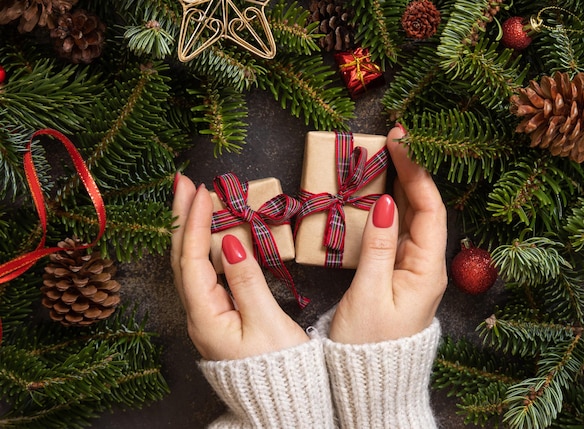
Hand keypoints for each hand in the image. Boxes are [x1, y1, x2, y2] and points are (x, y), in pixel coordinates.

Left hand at [170, 175, 308, 359]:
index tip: (201, 191)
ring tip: (192, 199)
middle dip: (181, 218)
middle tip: (181, 182)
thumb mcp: (267, 323)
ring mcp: (205, 315)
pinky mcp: (217, 315)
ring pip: (190, 265)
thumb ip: (247, 281)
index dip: (195, 223)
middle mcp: (198, 314)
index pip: (192, 259)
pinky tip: (210, 233)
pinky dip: (204, 247)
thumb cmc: (279, 367)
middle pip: (181, 258)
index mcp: (206, 316)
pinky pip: (203, 273)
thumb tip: (232, 243)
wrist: (282, 402)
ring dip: (190, 229)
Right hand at [329, 126, 447, 343]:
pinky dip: (389, 207)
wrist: (372, 381)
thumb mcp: (369, 295)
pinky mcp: (399, 273)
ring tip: (384, 157)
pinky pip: (399, 231)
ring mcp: (414, 269)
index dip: (417, 172)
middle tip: (393, 139)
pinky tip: (377, 193)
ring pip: (412, 217)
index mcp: (427, 270)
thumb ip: (378, 247)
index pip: (429, 208)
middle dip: (411, 171)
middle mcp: (426, 265)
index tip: (400, 142)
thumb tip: (387, 202)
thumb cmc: (370, 345)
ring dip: (400, 185)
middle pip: (425, 207)